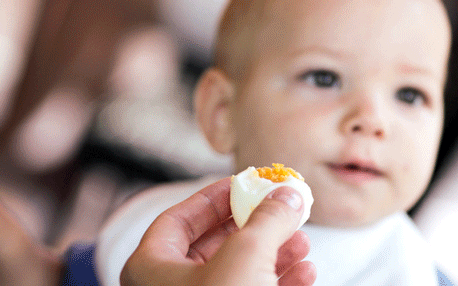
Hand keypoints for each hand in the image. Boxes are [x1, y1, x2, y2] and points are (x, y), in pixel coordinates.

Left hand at [121, 177, 316, 285]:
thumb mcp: (246, 256)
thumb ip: (268, 219)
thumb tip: (288, 193)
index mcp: (151, 269)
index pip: (177, 219)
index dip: (212, 197)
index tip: (244, 183)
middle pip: (212, 246)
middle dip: (253, 227)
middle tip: (281, 211)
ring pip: (236, 274)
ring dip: (273, 255)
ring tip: (302, 242)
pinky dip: (279, 284)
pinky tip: (306, 273)